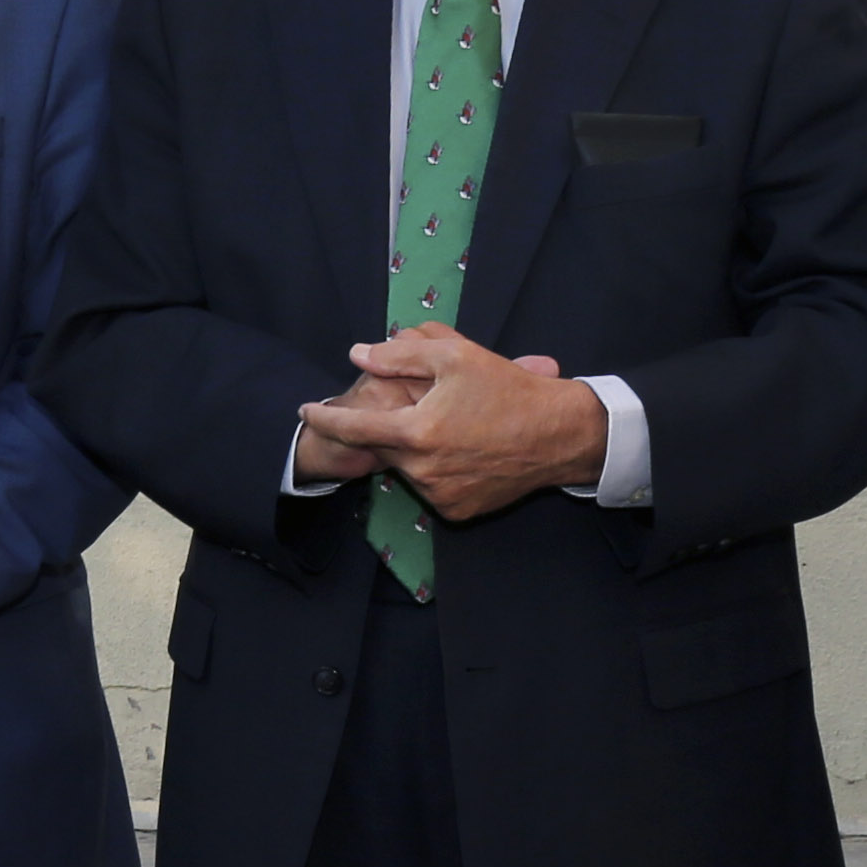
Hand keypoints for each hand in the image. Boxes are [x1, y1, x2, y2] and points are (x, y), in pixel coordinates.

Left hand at [311, 322, 607, 520]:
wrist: (560, 435)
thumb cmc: (508, 388)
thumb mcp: (455, 356)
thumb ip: (400, 354)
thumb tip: (358, 354)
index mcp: (416, 432)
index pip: (353, 427)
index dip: (325, 417)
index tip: (306, 410)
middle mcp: (422, 471)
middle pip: (385, 445)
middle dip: (394, 424)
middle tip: (426, 405)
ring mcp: (440, 496)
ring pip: (409, 466)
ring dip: (418, 447)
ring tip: (457, 425)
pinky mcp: (458, 512)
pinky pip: (433, 488)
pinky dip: (438, 469)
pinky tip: (467, 450)